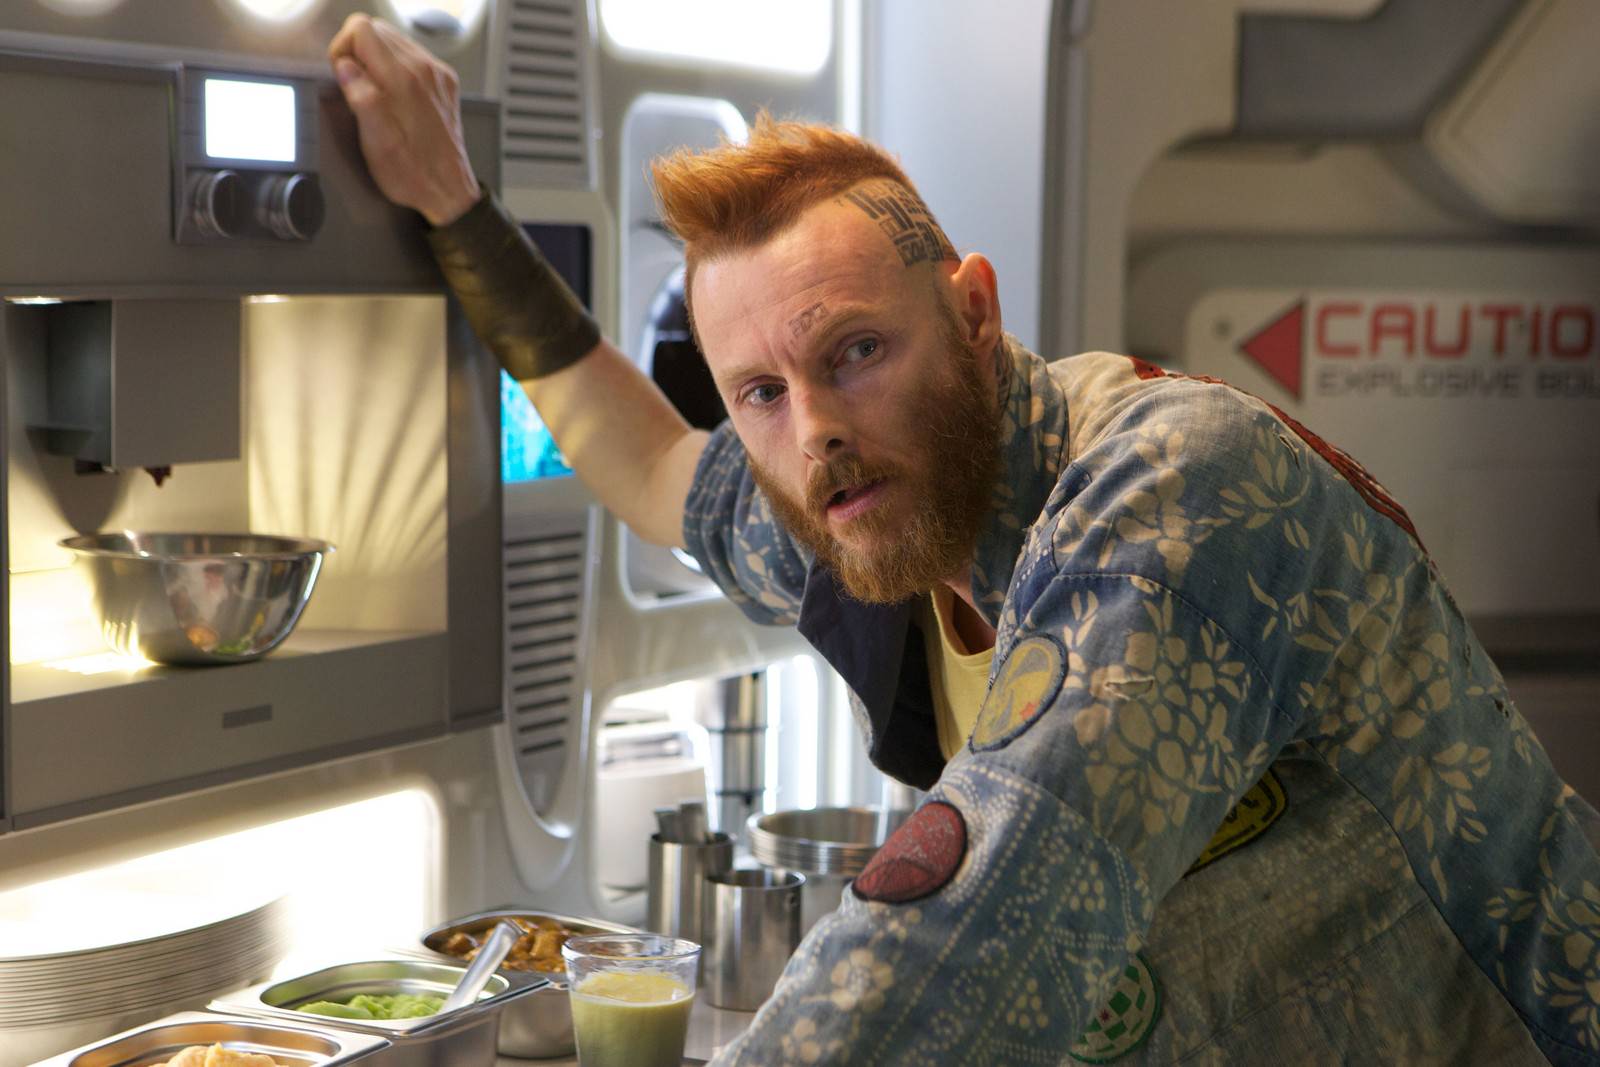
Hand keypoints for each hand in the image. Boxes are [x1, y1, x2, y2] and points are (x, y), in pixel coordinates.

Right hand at [327, 14, 481, 226]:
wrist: (450, 191)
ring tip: (377, 95)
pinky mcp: (444, 82)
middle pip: (377, 30)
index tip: (343, 74)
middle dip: (358, 52)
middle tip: (358, 87)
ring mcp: (437, 74)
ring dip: (377, 60)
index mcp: (403, 80)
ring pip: (394, 41)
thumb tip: (345, 67)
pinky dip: (397, 68)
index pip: (360, 29)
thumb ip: (361, 98)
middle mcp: (424, 70)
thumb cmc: (413, 174)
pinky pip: (412, 56)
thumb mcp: (376, 143)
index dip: (342, 49)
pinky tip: (396, 97)